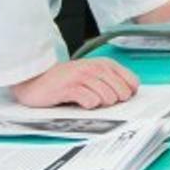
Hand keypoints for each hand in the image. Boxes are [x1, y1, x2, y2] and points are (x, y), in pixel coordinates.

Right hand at [11, 58, 138, 108]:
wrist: (37, 80)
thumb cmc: (67, 81)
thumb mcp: (94, 76)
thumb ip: (112, 82)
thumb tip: (131, 95)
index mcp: (105, 64)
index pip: (132, 82)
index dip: (128, 94)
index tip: (119, 98)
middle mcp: (96, 67)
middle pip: (122, 92)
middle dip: (114, 101)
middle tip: (99, 100)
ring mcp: (82, 76)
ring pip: (108, 97)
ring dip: (100, 104)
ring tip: (87, 100)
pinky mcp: (70, 87)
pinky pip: (90, 101)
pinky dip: (88, 105)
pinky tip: (79, 102)